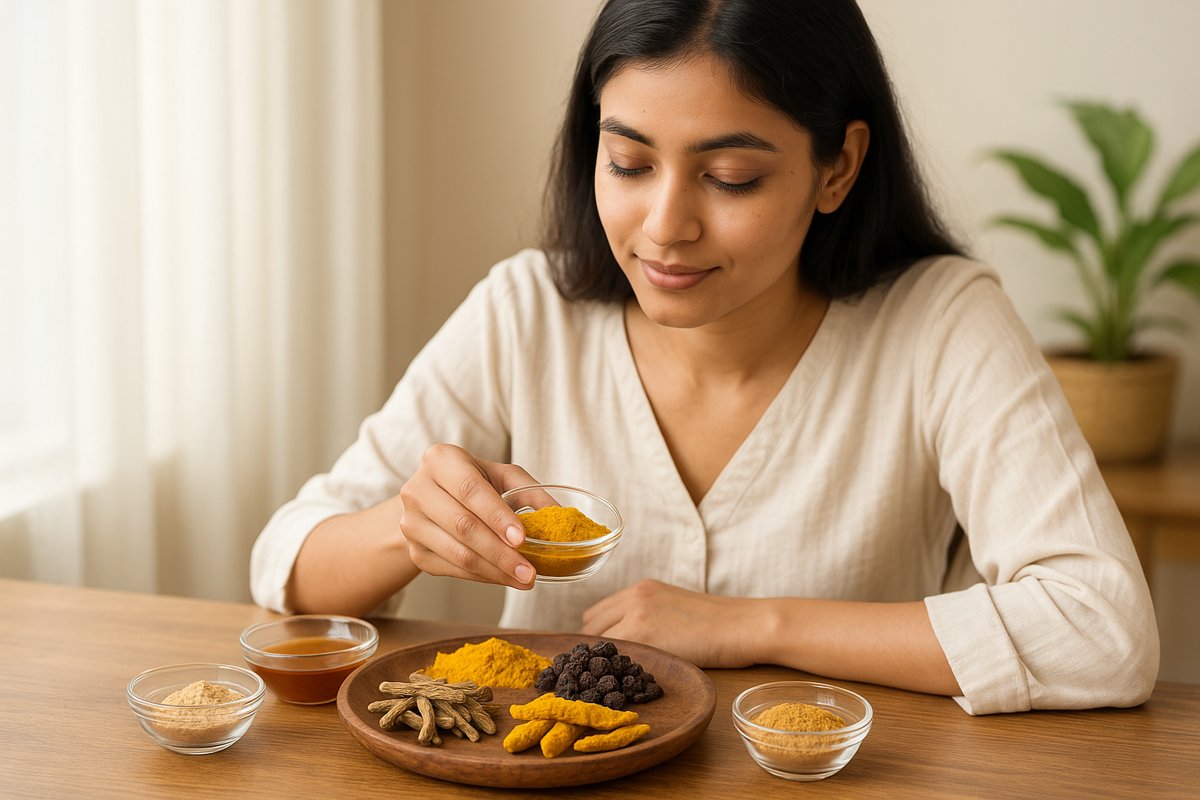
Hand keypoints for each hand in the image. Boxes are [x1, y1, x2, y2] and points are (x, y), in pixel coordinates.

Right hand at [398, 443, 538, 588]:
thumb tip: (560, 514)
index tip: (522, 539)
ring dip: (495, 570)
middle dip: (501, 553)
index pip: (470, 490)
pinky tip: (505, 578)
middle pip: (463, 526)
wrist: (434, 500)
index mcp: (440, 460)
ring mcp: (411, 523)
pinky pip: (453, 570)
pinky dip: (483, 577)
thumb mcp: (501, 477)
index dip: (497, 516)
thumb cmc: (474, 484)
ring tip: (525, 579)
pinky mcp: (415, 552)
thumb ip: (531, 492)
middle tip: (530, 571)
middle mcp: (418, 490)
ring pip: (458, 553)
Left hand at [581, 580, 758, 667]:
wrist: (743, 625)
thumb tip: (628, 641)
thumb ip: (649, 617)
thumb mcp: (676, 608)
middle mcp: (633, 596)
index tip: (602, 657)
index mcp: (641, 589)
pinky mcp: (644, 633)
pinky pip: (614, 654)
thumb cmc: (719, 624)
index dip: (597, 637)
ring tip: (616, 678)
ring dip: (602, 660)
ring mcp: (636, 613)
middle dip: (594, 649)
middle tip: (606, 671)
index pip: (597, 613)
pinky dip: (616, 669)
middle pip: (590, 625)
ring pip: (597, 641)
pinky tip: (627, 681)